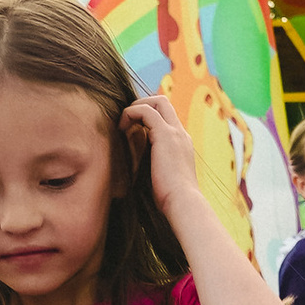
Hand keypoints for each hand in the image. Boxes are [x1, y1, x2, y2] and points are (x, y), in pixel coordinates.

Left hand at [121, 89, 201, 221]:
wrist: (183, 203)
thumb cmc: (170, 200)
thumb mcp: (161, 178)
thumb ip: (153, 167)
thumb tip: (135, 169)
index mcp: (181, 143)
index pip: (166, 117)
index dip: (147, 116)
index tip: (131, 130)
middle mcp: (180, 134)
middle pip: (163, 102)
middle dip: (141, 104)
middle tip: (126, 121)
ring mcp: (174, 132)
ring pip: (156, 101)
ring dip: (135, 107)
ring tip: (122, 124)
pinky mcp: (164, 135)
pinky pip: (145, 111)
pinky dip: (130, 114)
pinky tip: (121, 129)